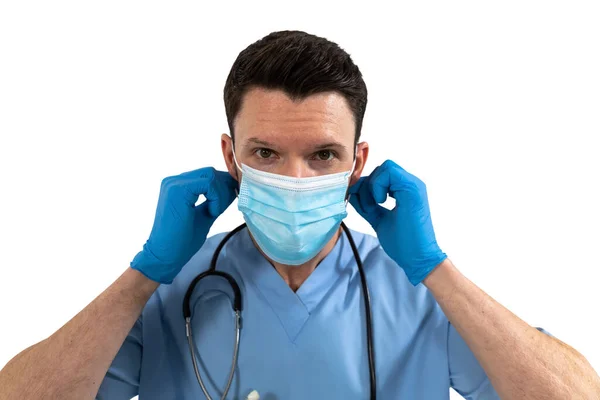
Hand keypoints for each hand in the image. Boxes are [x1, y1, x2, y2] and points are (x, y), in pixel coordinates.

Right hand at [130, 167, 236, 283]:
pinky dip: (216, 197)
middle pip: (210, 172)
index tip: (231, 200)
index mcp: (178, 185)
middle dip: (224, 189)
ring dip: (220, 194)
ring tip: (215, 212)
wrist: (166, 255)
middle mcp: (174, 181)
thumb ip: (216, 200)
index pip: (208, 175)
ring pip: (210, 175)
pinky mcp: (177, 189)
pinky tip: (212, 212)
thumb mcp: (205, 214)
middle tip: (224, 208)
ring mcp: (174, 183)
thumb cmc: (183, 239)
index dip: (224, 186)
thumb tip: (233, 186)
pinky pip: (208, 183)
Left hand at [349, 160, 446, 284]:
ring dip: (373, 185)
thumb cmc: (402, 242)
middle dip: (368, 185)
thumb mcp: (378, 219)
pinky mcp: (412, 189)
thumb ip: (367, 205)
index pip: (381, 174)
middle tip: (369, 206)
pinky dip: (378, 185)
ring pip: (385, 167)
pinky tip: (381, 203)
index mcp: (404, 191)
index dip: (367, 184)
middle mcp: (411, 184)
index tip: (363, 202)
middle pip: (382, 168)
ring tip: (376, 206)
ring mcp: (413, 185)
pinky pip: (389, 172)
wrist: (417, 257)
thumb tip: (353, 192)